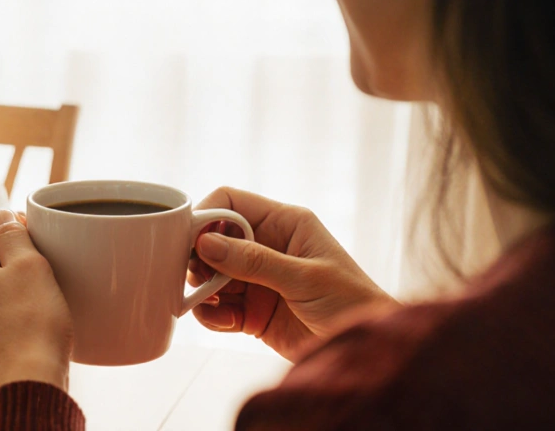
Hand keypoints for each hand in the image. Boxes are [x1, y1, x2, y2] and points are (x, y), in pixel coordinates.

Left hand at [0, 210, 72, 399]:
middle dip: (5, 266)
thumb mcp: (30, 265)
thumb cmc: (32, 325)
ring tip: (31, 308)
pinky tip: (20, 334)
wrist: (26, 390)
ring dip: (0, 296)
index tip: (36, 243)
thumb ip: (12, 233)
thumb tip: (1, 216)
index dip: (11, 232)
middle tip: (38, 277)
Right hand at [188, 187, 398, 360]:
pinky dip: (213, 314)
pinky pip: (219, 306)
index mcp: (284, 223)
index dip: (206, 217)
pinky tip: (224, 321)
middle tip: (196, 278)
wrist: (365, 351)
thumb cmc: (352, 303)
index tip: (189, 241)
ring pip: (211, 275)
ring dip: (204, 289)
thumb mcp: (304, 277)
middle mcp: (267, 246)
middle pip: (213, 239)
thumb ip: (254, 261)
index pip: (231, 203)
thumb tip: (206, 243)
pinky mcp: (253, 311)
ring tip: (211, 303)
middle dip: (199, 258)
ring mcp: (258, 280)